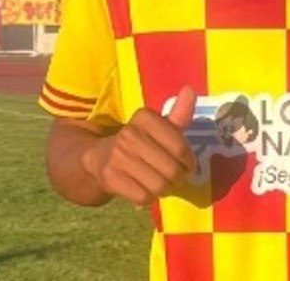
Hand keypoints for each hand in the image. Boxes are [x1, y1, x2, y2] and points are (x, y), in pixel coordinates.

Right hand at [83, 87, 197, 205]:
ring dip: (165, 189)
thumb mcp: (160, 127)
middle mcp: (130, 133)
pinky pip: (143, 197)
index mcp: (144, 117)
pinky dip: (148, 198)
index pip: (180, 147)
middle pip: (172, 170)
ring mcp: (118, 156)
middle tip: (174, 178)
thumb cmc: (140, 143)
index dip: (189, 161)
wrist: (99, 158)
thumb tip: (190, 90)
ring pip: (159, 186)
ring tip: (161, 183)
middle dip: (178, 178)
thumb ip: (179, 114)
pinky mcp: (110, 177)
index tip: (187, 165)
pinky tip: (145, 189)